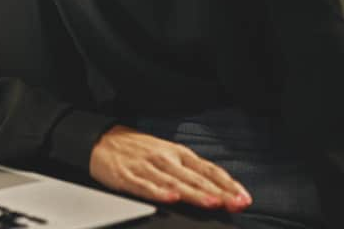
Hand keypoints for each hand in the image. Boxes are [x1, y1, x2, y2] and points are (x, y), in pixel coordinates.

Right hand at [90, 126, 252, 211]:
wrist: (100, 139)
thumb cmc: (136, 149)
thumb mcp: (166, 153)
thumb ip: (189, 171)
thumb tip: (218, 190)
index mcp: (177, 153)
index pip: (207, 169)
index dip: (227, 183)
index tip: (243, 198)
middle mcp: (164, 158)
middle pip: (195, 177)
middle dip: (218, 192)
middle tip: (236, 204)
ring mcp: (145, 166)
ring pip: (174, 181)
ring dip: (194, 192)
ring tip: (212, 202)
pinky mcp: (126, 175)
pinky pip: (144, 185)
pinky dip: (158, 192)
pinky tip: (171, 198)